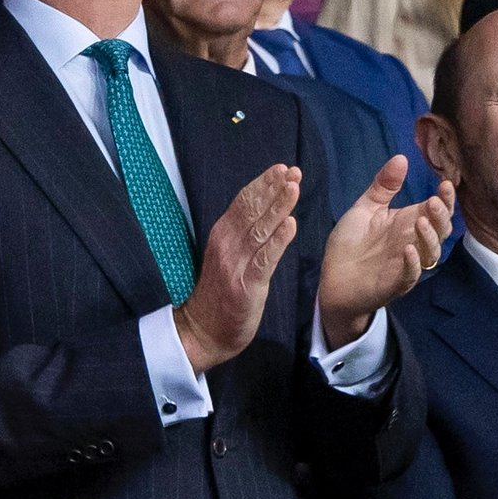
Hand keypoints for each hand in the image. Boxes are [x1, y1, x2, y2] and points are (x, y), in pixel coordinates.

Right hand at [174, 165, 298, 373]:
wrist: (204, 330)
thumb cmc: (222, 290)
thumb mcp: (228, 254)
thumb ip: (244, 232)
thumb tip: (266, 207)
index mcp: (222, 234)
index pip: (243, 202)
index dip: (263, 183)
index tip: (282, 168)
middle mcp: (226, 244)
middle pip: (251, 210)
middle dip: (273, 188)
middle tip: (293, 170)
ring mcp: (235, 265)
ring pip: (259, 230)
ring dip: (277, 207)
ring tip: (293, 188)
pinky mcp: (246, 286)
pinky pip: (264, 260)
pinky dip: (277, 241)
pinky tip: (290, 226)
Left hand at [318, 156, 455, 349]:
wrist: (332, 278)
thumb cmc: (351, 244)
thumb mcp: (366, 208)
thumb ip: (383, 186)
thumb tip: (401, 157)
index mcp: (408, 223)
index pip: (436, 210)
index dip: (445, 198)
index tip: (445, 183)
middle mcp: (413, 242)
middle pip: (441, 230)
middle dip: (441, 215)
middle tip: (434, 201)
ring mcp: (407, 264)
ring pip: (431, 253)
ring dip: (429, 237)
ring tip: (420, 222)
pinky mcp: (395, 283)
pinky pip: (410, 274)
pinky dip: (413, 264)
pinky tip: (408, 250)